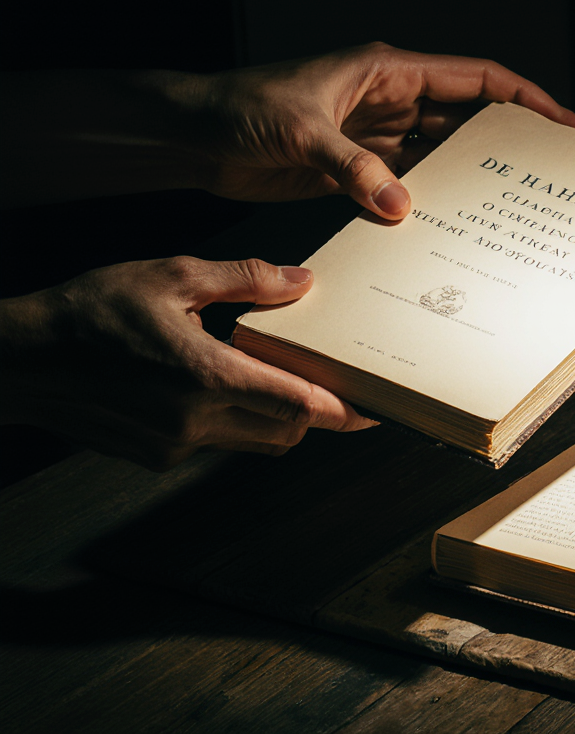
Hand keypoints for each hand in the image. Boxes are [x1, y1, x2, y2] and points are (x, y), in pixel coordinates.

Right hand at [0, 256, 374, 470]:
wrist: (19, 360)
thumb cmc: (90, 311)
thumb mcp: (171, 277)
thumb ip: (244, 280)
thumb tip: (302, 282)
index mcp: (205, 376)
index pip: (297, 406)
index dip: (344, 411)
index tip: (379, 410)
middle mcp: (195, 421)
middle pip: (286, 432)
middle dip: (317, 414)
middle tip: (338, 387)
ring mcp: (174, 446)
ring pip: (256, 443)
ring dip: (279, 419)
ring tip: (285, 380)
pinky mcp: (156, 456)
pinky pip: (218, 444)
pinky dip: (237, 422)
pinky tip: (225, 386)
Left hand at [196, 42, 574, 218]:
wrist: (192, 137)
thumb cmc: (239, 109)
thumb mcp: (302, 132)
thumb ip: (354, 168)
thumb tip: (403, 207)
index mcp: (388, 71)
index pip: (475, 80)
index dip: (524, 99)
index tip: (564, 124)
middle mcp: (390, 101)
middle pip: (467, 119)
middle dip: (509, 143)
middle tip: (549, 174)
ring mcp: (375, 138)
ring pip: (441, 155)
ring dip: (471, 178)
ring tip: (512, 207)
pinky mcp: (355, 170)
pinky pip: (407, 186)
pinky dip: (430, 204)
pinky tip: (451, 227)